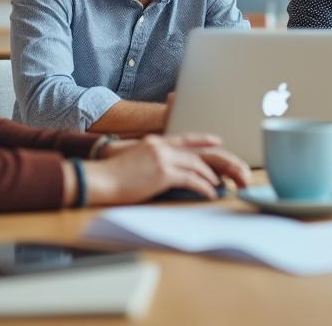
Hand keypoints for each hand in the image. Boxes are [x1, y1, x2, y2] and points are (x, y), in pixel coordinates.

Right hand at [85, 133, 250, 203]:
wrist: (100, 179)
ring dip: (211, 176)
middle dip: (217, 160)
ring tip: (221, 184)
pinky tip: (210, 193)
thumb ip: (153, 159)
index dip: (203, 140)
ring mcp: (163, 158)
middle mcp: (162, 146)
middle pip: (198, 151)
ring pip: (197, 164)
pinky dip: (204, 187)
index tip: (217, 142)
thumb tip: (165, 170)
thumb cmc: (114, 176)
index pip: (186, 138)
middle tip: (231, 167)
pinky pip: (191, 179)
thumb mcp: (135, 159)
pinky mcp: (163, 173)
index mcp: (156, 142)